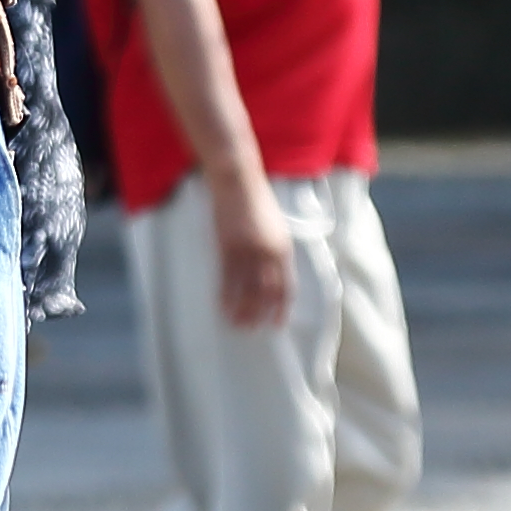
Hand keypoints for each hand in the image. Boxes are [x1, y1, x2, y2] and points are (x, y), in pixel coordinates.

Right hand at [211, 170, 295, 331]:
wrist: (238, 181)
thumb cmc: (256, 201)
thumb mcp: (275, 226)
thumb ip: (276, 250)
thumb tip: (273, 274)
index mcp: (284, 248)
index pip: (287, 286)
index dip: (281, 308)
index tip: (276, 324)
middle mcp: (269, 253)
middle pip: (267, 292)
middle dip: (260, 314)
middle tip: (252, 329)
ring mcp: (248, 251)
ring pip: (247, 289)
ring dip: (242, 310)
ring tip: (237, 325)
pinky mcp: (228, 247)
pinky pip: (228, 278)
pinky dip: (226, 296)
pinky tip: (223, 308)